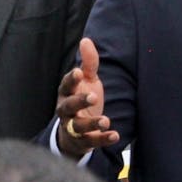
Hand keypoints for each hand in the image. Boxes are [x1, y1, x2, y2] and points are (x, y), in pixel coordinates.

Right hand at [54, 37, 118, 158]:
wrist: (75, 132)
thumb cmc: (82, 99)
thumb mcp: (88, 80)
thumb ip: (89, 63)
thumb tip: (86, 40)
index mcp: (66, 93)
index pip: (66, 85)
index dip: (71, 79)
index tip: (78, 72)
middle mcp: (66, 110)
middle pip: (68, 106)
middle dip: (79, 101)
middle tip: (93, 96)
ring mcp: (73, 127)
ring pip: (78, 126)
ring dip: (92, 123)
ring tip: (105, 120)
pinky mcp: (83, 141)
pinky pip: (91, 141)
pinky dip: (103, 139)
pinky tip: (115, 135)